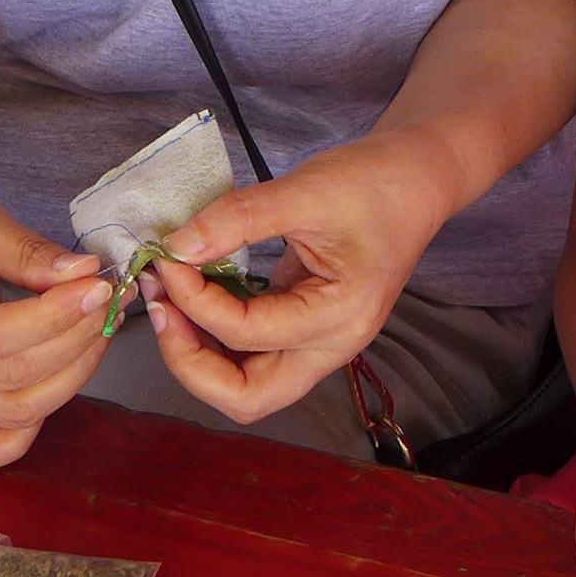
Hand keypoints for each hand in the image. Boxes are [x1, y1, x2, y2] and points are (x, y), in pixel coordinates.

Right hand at [0, 169, 113, 472]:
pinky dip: (24, 433)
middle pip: (9, 379)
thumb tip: (85, 275)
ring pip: (13, 411)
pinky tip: (61, 384)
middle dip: (73, 342)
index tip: (96, 286)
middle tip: (110, 300)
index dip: (53, 318)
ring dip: (71, 375)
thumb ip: (29, 252)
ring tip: (101, 327)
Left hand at [144, 133, 461, 423]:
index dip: (194, 300)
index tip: (166, 257)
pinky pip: (250, 354)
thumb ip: (238, 219)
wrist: (415, 179)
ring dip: (198, 355)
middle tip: (160, 308)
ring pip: (245, 385)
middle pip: (247, 398)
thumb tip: (176, 246)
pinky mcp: (303, 328)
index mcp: (340, 318)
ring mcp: (317, 343)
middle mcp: (331, 346)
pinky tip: (193, 296)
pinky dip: (214, 335)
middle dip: (191, 362)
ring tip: (168, 304)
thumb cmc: (374, 183)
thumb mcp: (306, 190)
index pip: (246, 333)